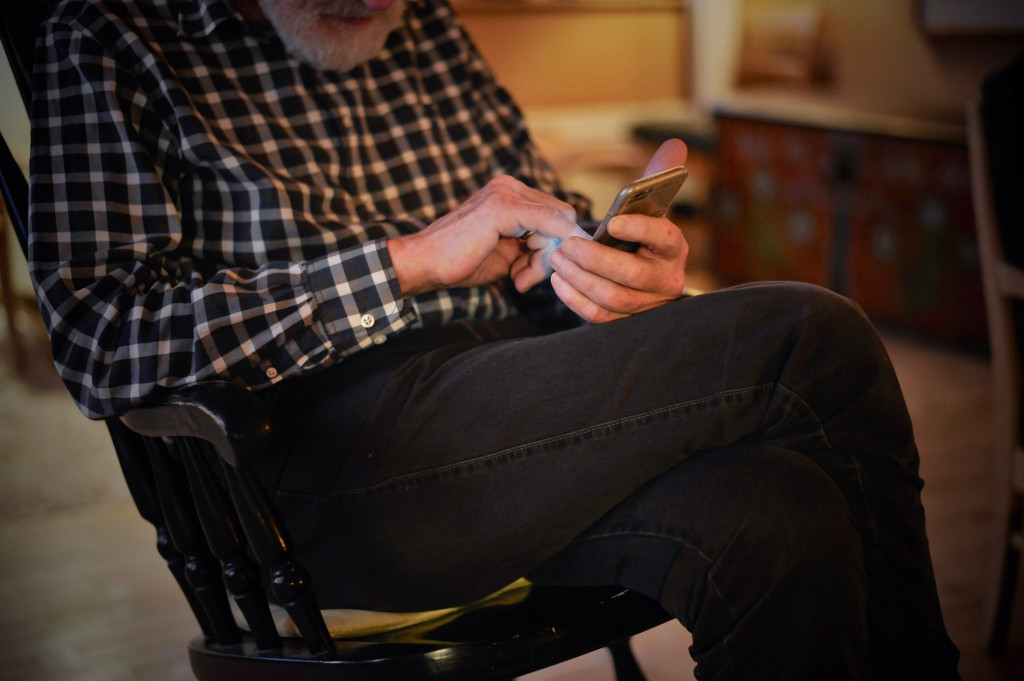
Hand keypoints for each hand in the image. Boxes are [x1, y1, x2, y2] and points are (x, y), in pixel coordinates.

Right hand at [387, 175, 580, 296]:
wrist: (425, 264)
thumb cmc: (461, 261)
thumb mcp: (508, 253)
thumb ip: (535, 247)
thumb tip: (565, 250)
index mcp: (510, 193)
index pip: (556, 214)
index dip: (554, 247)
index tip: (532, 274)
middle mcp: (510, 185)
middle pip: (561, 217)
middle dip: (550, 253)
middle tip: (523, 279)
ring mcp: (506, 192)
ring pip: (557, 223)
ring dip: (542, 260)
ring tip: (516, 279)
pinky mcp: (502, 206)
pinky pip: (549, 222)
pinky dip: (547, 251)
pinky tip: (521, 276)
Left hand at [548, 139, 689, 322]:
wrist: (642, 279)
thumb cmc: (641, 235)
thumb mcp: (652, 208)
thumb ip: (658, 177)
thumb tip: (676, 143)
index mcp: (674, 248)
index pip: (665, 237)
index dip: (639, 229)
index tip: (612, 222)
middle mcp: (666, 280)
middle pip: (631, 274)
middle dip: (596, 259)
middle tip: (568, 244)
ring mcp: (646, 304)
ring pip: (612, 297)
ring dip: (580, 278)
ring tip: (557, 258)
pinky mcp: (624, 320)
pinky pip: (599, 316)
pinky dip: (576, 299)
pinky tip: (558, 281)